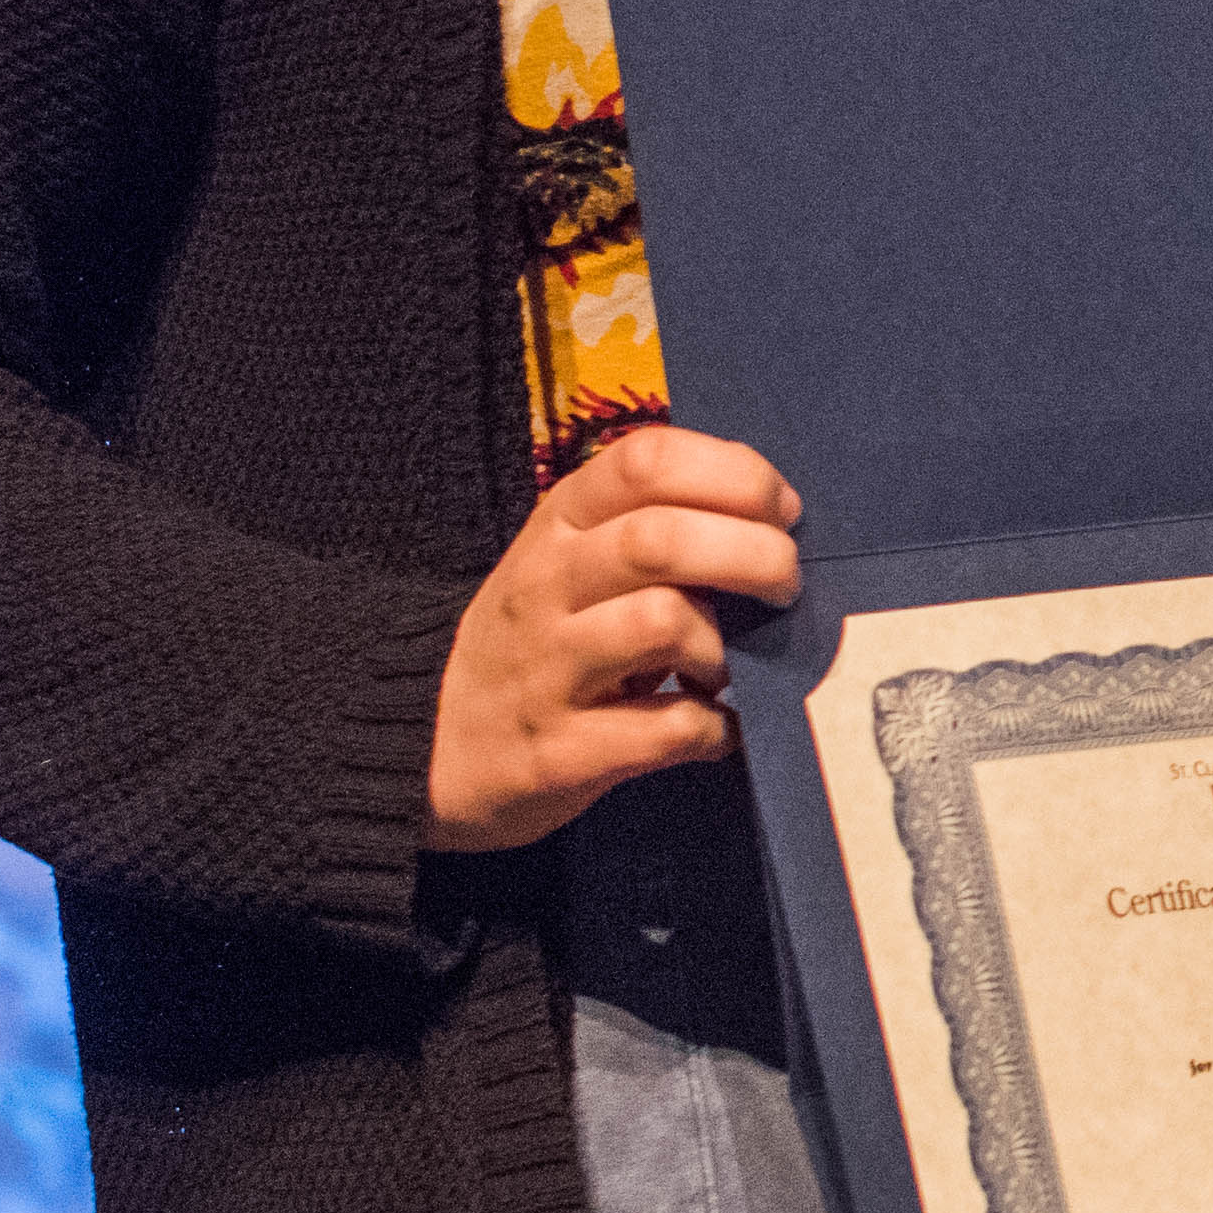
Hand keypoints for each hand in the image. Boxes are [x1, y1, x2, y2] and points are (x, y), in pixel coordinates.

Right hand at [429, 426, 804, 850]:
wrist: (429, 742)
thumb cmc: (539, 638)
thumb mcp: (573, 559)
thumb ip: (655, 526)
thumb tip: (776, 522)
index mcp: (560, 523)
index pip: (647, 460)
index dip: (737, 475)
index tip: (782, 511)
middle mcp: (547, 585)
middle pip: (662, 540)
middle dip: (754, 556)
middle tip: (783, 587)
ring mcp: (547, 669)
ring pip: (662, 623)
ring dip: (724, 647)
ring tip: (725, 669)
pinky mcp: (558, 751)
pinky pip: (664, 729)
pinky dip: (714, 728)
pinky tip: (719, 726)